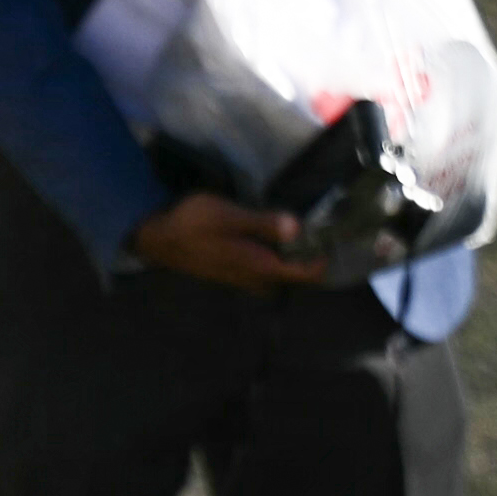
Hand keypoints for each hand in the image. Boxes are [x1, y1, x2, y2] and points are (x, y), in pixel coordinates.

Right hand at [129, 190, 337, 295]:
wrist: (157, 238)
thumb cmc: (192, 224)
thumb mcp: (229, 216)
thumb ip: (264, 223)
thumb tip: (298, 227)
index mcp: (259, 266)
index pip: (304, 273)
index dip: (325, 260)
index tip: (339, 239)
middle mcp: (255, 278)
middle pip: (295, 279)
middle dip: (312, 262)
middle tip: (327, 234)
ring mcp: (243, 277)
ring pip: (280, 276)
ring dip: (294, 261)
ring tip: (308, 234)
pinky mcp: (234, 271)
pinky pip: (266, 271)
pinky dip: (278, 259)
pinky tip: (278, 238)